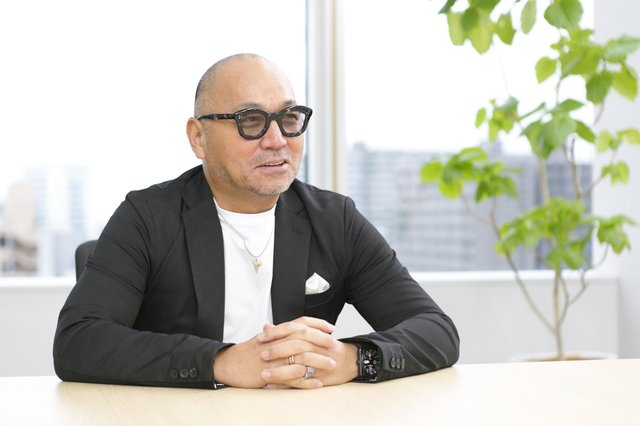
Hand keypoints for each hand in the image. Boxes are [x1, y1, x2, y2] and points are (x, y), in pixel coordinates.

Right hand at [213, 317, 344, 388]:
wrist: (229, 364)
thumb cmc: (246, 352)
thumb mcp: (263, 338)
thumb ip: (278, 332)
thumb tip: (291, 327)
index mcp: (277, 333)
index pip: (301, 323)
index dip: (318, 324)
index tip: (331, 328)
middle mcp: (277, 343)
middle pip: (305, 338)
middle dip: (322, 341)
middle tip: (335, 346)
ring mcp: (275, 359)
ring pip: (302, 357)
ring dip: (319, 361)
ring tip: (331, 365)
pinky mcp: (273, 374)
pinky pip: (294, 378)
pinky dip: (307, 381)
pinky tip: (318, 383)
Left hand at [258, 317, 358, 388]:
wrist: (350, 360)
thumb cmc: (326, 347)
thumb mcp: (309, 335)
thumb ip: (287, 331)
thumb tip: (266, 327)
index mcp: (313, 333)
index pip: (293, 328)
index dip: (276, 332)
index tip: (261, 337)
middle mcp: (317, 345)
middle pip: (296, 344)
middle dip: (278, 349)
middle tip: (262, 354)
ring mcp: (320, 361)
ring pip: (299, 364)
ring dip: (280, 370)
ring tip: (264, 374)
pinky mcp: (320, 377)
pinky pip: (302, 382)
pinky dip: (287, 384)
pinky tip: (274, 386)